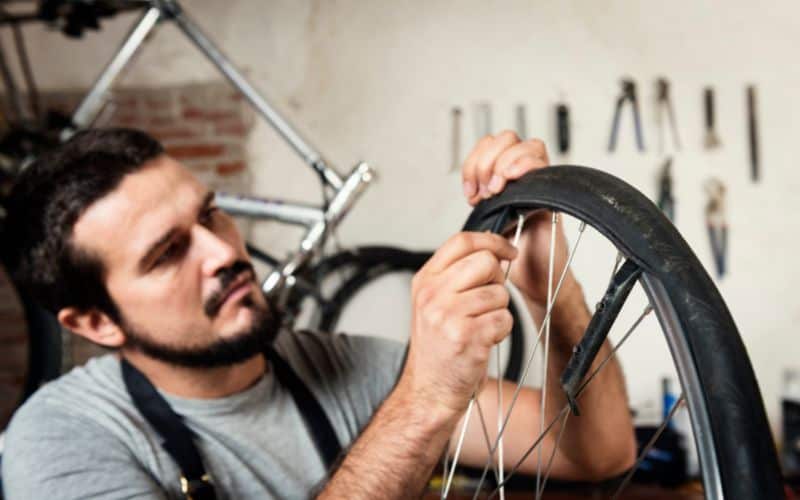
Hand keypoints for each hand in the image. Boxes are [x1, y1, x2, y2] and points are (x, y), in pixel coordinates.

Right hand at [401, 232, 516, 418]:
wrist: (428, 391)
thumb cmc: (438, 350)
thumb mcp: (435, 304)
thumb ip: (456, 276)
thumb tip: (493, 253)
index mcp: (424, 281)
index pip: (462, 241)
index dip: (492, 241)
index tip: (508, 251)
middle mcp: (432, 295)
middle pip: (485, 261)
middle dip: (497, 280)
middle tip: (487, 301)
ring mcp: (447, 315)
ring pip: (499, 293)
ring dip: (498, 311)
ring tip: (479, 327)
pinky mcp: (466, 337)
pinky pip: (504, 319)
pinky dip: (501, 332)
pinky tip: (482, 341)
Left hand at [460, 131, 578, 307]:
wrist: (536, 279)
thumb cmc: (515, 257)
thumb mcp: (487, 225)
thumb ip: (482, 204)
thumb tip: (473, 191)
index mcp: (504, 182)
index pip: (488, 147)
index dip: (474, 163)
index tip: (470, 193)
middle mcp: (523, 178)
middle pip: (506, 139)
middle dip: (487, 161)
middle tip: (484, 191)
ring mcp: (540, 183)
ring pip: (526, 145)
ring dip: (505, 162)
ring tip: (497, 189)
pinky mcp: (552, 193)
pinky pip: (543, 161)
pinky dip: (524, 164)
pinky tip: (512, 182)